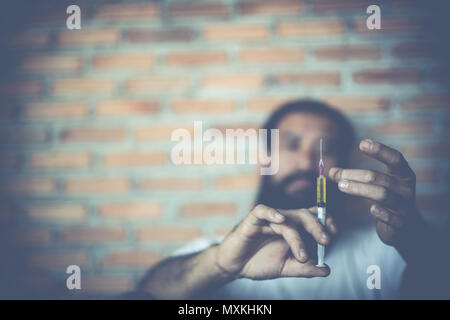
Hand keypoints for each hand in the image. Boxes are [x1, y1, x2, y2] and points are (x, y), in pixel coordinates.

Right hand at [215, 204, 336, 279]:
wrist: (234, 266)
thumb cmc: (259, 262)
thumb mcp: (285, 268)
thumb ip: (305, 269)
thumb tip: (327, 269)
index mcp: (293, 228)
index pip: (313, 217)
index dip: (325, 220)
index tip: (334, 233)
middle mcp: (282, 221)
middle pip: (304, 214)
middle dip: (317, 226)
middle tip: (326, 241)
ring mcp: (268, 220)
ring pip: (287, 218)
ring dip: (297, 236)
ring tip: (301, 256)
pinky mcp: (252, 221)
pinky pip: (262, 211)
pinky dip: (272, 212)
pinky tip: (280, 219)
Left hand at [329, 139, 418, 245]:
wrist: (404, 227)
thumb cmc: (386, 200)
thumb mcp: (377, 185)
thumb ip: (357, 177)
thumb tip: (332, 172)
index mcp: (404, 175)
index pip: (395, 159)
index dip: (380, 150)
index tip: (362, 143)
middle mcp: (407, 188)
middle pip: (380, 178)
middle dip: (355, 175)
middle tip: (336, 174)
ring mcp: (405, 206)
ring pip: (382, 195)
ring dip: (359, 189)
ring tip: (341, 186)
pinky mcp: (401, 223)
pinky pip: (392, 218)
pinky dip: (381, 213)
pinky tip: (371, 209)